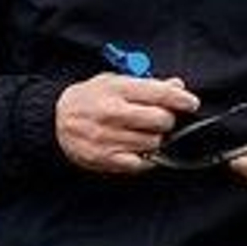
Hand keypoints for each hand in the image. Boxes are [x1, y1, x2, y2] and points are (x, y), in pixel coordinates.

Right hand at [56, 74, 198, 174]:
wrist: (55, 120)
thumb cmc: (90, 99)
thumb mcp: (114, 82)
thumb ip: (146, 84)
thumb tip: (177, 85)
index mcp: (115, 90)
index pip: (159, 93)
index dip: (181, 99)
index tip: (191, 103)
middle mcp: (112, 113)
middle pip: (160, 120)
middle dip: (167, 120)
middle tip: (162, 120)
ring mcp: (108, 137)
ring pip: (153, 143)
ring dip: (156, 139)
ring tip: (145, 133)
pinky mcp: (105, 158)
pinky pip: (140, 163)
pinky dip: (145, 157)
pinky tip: (139, 149)